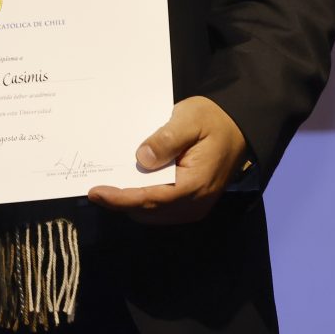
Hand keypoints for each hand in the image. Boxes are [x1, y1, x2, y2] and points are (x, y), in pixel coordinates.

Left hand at [88, 95, 247, 224]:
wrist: (238, 127)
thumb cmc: (213, 120)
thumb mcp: (190, 119)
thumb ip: (166, 139)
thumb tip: (142, 158)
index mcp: (195, 185)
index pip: (151, 199)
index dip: (121, 199)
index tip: (96, 192)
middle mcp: (195, 204)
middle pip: (148, 212)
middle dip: (120, 203)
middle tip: (96, 187)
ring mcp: (193, 207)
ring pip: (151, 214)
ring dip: (130, 203)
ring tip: (108, 187)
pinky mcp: (190, 203)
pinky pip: (160, 209)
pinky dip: (141, 201)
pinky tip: (128, 185)